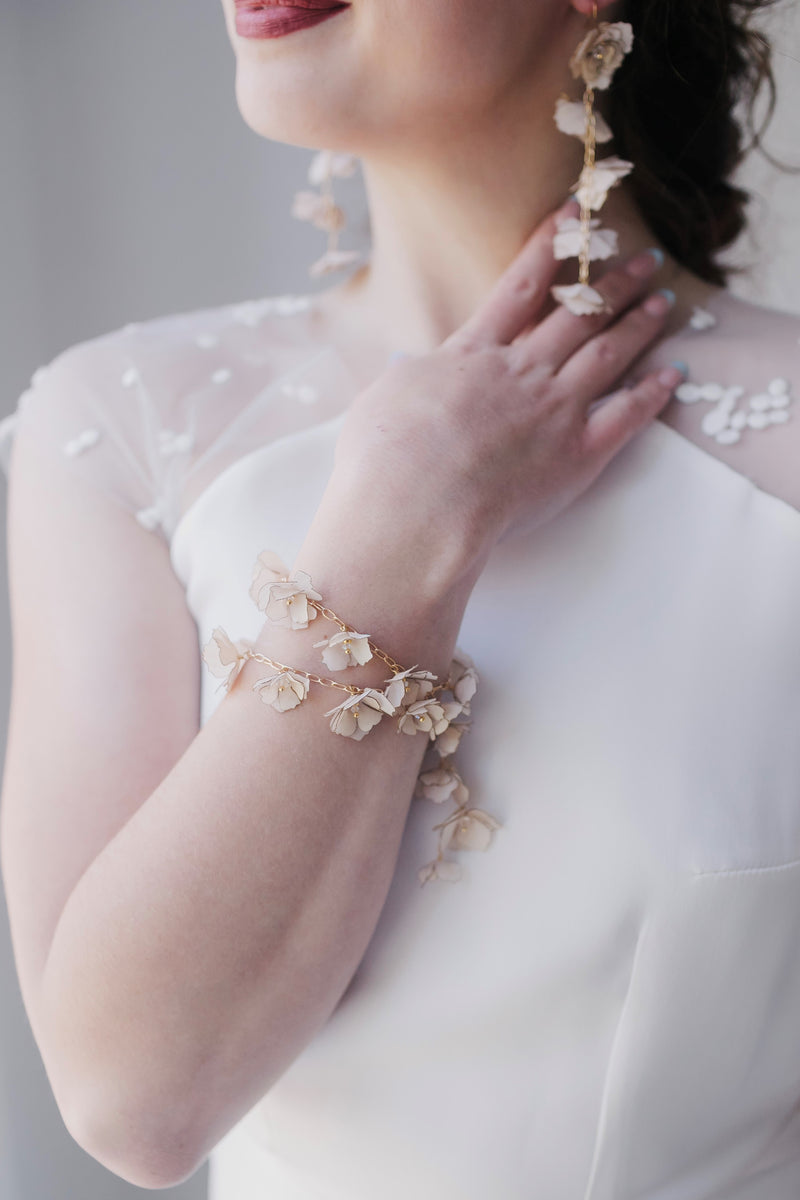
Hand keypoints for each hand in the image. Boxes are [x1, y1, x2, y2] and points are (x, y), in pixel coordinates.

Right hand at [329, 199, 683, 587]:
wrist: (416, 502)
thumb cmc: (384, 456)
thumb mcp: (381, 399)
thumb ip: (407, 376)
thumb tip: (410, 365)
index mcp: (472, 354)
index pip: (517, 288)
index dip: (548, 247)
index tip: (572, 215)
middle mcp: (521, 373)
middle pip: (576, 315)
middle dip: (613, 283)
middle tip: (644, 259)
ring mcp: (553, 411)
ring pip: (605, 354)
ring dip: (637, 324)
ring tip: (663, 301)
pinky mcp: (575, 456)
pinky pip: (624, 416)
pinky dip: (651, 393)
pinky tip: (673, 373)